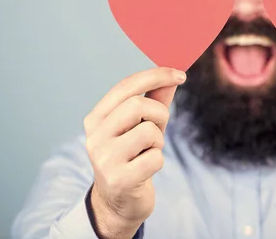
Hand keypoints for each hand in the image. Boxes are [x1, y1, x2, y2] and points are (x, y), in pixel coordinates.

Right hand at [83, 67, 185, 238]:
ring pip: (148, 131)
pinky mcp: (119, 179)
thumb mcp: (142, 125)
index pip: (125, 86)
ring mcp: (104, 159)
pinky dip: (157, 161)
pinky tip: (145, 169)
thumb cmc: (133, 156)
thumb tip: (173, 75)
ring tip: (148, 152)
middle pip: (137, 105)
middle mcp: (95, 136)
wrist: (118, 202)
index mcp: (96, 118)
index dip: (155, 76)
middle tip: (158, 129)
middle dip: (159, 114)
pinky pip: (155, 158)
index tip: (180, 74)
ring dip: (158, 141)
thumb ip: (155, 99)